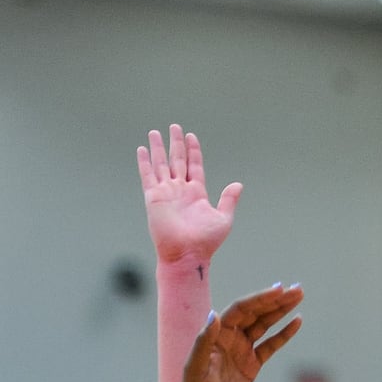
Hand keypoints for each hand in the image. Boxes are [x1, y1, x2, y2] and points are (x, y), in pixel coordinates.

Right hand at [137, 124, 240, 263]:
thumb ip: (228, 200)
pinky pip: (148, 176)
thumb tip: (238, 184)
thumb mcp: (223, 218)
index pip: (194, 165)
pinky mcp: (154, 197)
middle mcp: (180, 190)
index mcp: (197, 193)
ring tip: (155, 132)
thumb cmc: (205, 241)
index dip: (193, 150)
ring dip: (158, 148)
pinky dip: (145, 162)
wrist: (187, 254)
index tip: (191, 136)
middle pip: (177, 160)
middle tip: (174, 126)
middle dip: (176, 143)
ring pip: (161, 164)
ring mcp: (166, 192)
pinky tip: (143, 150)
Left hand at [171, 284, 302, 381]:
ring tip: (298, 297)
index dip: (260, 299)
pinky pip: (271, 344)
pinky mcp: (253, 364)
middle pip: (256, 312)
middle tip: (296, 289)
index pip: (242, 309)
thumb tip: (213, 314)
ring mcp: (243, 349)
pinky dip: (284, 333)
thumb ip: (205, 341)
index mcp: (218, 333)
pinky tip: (297, 321)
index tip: (279, 290)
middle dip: (276, 300)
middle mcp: (231, 337)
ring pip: (265, 324)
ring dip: (282, 311)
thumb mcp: (196, 367)